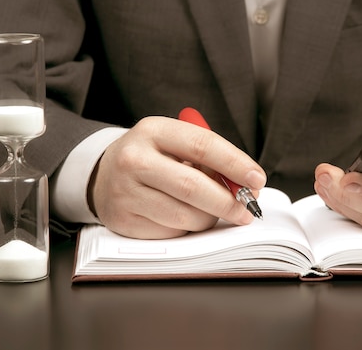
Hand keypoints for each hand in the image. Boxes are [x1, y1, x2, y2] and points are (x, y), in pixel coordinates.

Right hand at [89, 116, 266, 238]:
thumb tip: (245, 185)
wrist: (104, 174)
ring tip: (214, 209)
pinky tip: (184, 215)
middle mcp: (134, 160)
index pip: (202, 146)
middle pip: (193, 187)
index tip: (257, 179)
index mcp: (153, 130)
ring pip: (185, 215)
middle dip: (229, 201)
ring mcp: (125, 192)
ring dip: (210, 217)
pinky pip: (172, 231)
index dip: (235, 164)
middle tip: (248, 208)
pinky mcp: (124, 220)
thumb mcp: (175, 143)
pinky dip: (188, 227)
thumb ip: (209, 159)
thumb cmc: (154, 157)